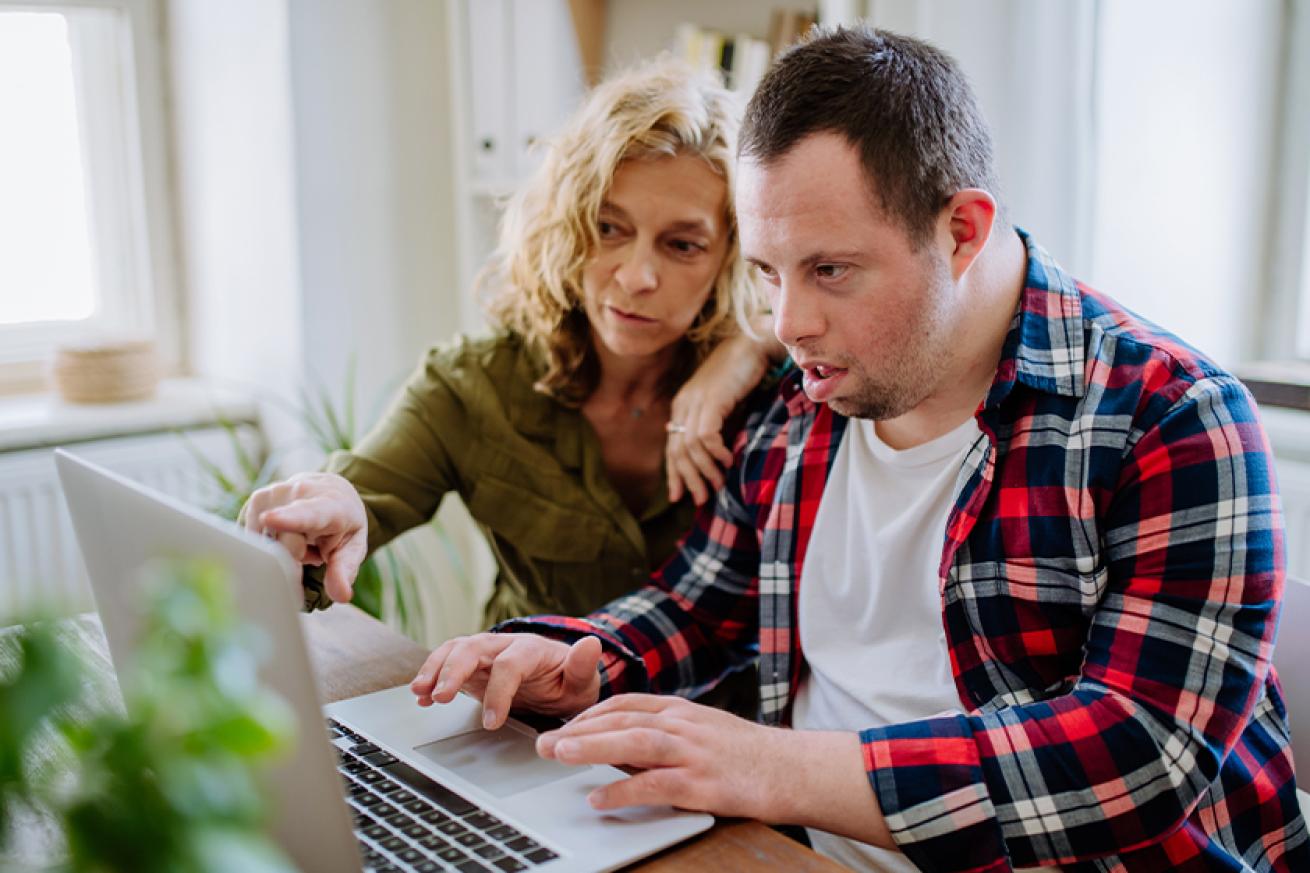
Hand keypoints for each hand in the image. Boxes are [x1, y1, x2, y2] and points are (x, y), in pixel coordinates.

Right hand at [241, 472, 367, 602]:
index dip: (288, 519)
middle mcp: (297, 493)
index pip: (306, 514)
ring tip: (299, 540)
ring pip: (266, 544)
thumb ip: (345, 570)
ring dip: (281, 552)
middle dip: (294, 561)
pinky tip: (282, 536)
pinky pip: (255, 540)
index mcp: (327, 505)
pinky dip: (268, 546)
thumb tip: (341, 596)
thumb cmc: (341, 522)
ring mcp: (273, 494)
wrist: (328, 489)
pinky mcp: (255, 502)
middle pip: (282, 544)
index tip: (269, 519)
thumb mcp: (352, 546)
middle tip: (312, 553)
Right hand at [410, 633, 602, 729]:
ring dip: (435, 668)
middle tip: (439, 696)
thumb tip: (592, 644)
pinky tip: (421, 698)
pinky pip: (448, 664)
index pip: (508, 664)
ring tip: (420, 692)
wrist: (561, 681)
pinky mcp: (473, 667)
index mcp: (531, 649)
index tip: (492, 722)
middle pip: (473, 648)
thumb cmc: (570, 681)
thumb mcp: (582, 680)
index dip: (498, 691)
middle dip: (453, 670)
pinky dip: (432, 677)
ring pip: (455, 650)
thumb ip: (583, 666)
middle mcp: (504, 645)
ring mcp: (486, 654)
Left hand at [536, 694, 893, 846]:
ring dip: (590, 747)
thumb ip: (668, 732)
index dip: (591, 713)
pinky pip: (653, 784)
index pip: (627, 703)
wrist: (793, 770)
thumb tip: (624, 744)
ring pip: (633, 742)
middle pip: (621, 719)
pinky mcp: (702, 783)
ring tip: (558, 754)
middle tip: (544, 741)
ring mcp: (693, 752)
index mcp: (683, 710)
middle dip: (578, 728)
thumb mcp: (705, 730)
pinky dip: (622, 789)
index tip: (565, 724)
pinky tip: (598, 798)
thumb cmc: (749, 755)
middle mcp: (684, 724)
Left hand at [666, 331, 770, 504]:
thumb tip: (706, 449)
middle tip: (702, 499)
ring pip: (690, 447)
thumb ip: (710, 422)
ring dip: (704, 470)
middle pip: (677, 450)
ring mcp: (696, 401)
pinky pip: (706, 436)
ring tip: (718, 484)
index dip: (674, 474)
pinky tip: (728, 460)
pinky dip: (715, 452)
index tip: (680, 496)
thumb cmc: (742, 373)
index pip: (672, 446)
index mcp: (682, 405)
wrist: (753, 344)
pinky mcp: (711, 400)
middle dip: (688, 479)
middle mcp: (684, 404)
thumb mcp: (721, 401)